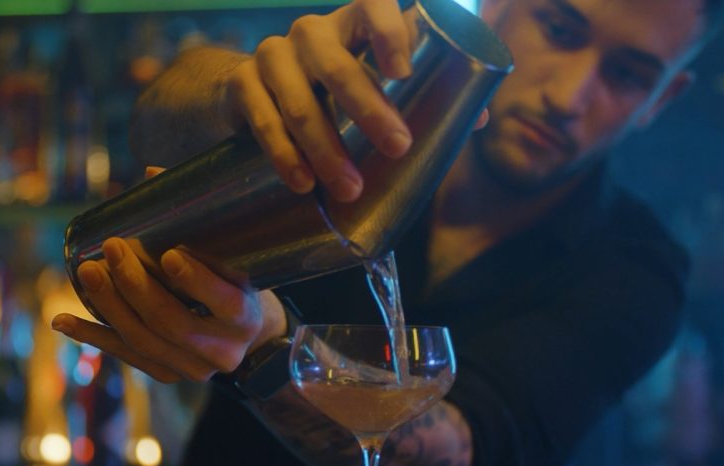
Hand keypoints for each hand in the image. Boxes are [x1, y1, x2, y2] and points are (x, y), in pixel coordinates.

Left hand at [51, 237, 287, 383]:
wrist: (244, 333)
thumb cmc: (233, 279)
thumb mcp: (231, 256)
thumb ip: (199, 220)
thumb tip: (150, 175)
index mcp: (246, 318)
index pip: (225, 302)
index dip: (197, 282)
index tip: (169, 254)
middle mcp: (223, 350)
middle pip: (172, 321)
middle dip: (136, 285)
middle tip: (112, 248)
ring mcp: (193, 368)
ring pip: (142, 339)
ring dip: (108, 306)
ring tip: (86, 271)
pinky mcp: (167, 374)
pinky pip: (124, 355)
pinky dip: (92, 335)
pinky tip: (62, 320)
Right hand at [222, 0, 418, 202]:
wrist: (251, 89)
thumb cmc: (330, 87)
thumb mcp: (372, 78)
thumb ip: (425, 92)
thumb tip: (481, 121)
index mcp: (351, 22)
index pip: (371, 4)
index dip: (388, 32)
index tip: (403, 75)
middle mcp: (311, 32)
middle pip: (338, 66)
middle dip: (370, 111)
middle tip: (397, 148)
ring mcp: (272, 54)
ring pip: (302, 104)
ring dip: (328, 151)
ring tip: (351, 188)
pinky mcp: (242, 82)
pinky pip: (266, 122)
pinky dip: (286, 156)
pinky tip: (304, 183)